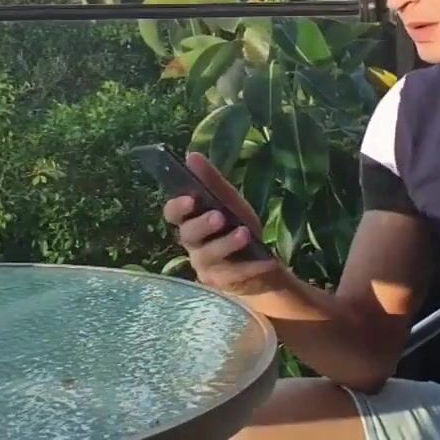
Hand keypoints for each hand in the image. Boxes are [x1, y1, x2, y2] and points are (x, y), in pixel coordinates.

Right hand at [162, 152, 282, 295]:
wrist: (261, 267)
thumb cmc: (238, 230)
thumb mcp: (230, 203)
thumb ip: (212, 181)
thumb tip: (192, 155)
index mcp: (190, 222)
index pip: (173, 214)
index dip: (178, 207)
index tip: (191, 198)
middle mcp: (193, 245)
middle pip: (188, 235)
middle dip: (202, 225)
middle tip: (219, 216)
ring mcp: (205, 266)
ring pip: (208, 256)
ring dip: (226, 244)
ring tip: (245, 233)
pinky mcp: (221, 284)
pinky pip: (234, 275)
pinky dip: (251, 266)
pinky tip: (266, 259)